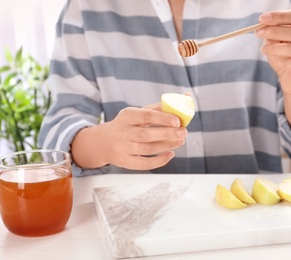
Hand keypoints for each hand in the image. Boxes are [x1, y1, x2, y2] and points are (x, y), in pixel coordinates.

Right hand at [72, 103, 186, 170]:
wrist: (105, 142)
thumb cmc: (129, 124)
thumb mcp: (138, 113)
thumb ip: (160, 107)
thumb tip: (186, 97)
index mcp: (127, 116)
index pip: (145, 116)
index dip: (162, 118)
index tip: (178, 120)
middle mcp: (123, 132)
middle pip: (146, 135)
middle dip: (167, 134)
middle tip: (184, 132)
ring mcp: (123, 148)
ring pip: (148, 149)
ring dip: (167, 145)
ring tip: (181, 141)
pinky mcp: (126, 162)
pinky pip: (145, 163)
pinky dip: (160, 161)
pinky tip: (170, 154)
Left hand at [256, 10, 290, 94]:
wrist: (290, 79)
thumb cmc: (283, 59)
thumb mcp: (273, 45)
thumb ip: (271, 36)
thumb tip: (263, 27)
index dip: (280, 16)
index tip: (262, 18)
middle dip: (275, 31)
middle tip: (259, 33)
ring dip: (276, 48)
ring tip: (263, 50)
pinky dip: (287, 62)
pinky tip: (279, 63)